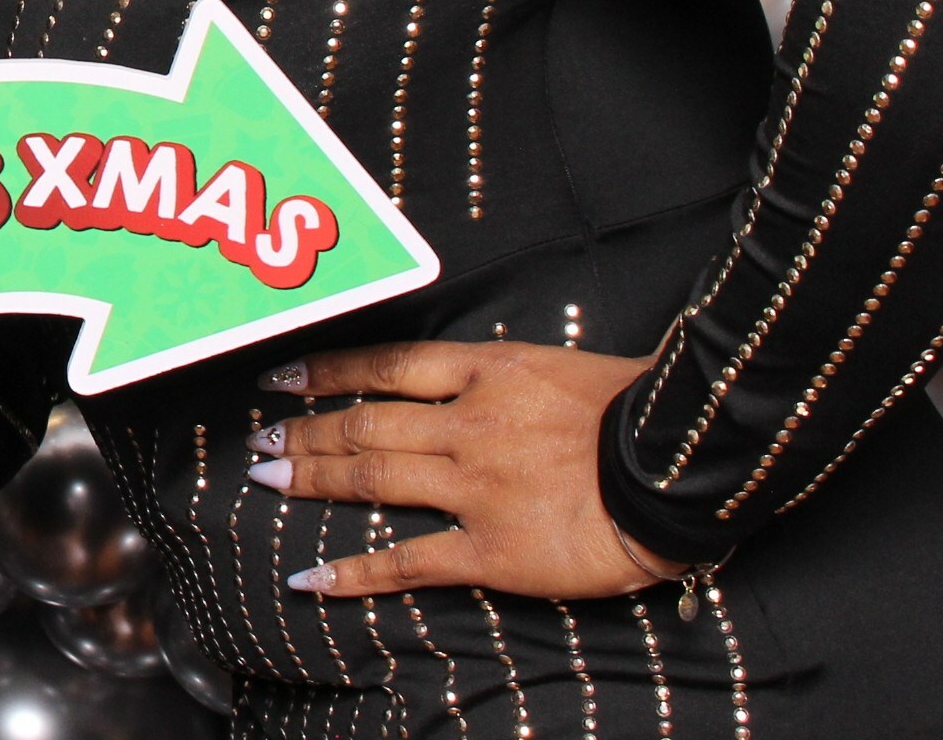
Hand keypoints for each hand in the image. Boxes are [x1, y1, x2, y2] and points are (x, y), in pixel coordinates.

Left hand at [248, 340, 690, 599]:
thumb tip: (480, 378)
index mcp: (487, 373)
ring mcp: (475, 487)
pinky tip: (313, 578)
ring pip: (373, 478)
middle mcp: (468, 424)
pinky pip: (409, 560)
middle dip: (305, 432)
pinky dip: (355, 573)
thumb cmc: (639, 412)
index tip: (282, 377)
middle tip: (259, 440)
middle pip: (364, 423)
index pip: (384, 365)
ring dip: (314, 478)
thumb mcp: (564, 368)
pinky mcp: (493, 549)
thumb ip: (512, 377)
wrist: (683, 467)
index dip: (326, 372)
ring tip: (266, 478)